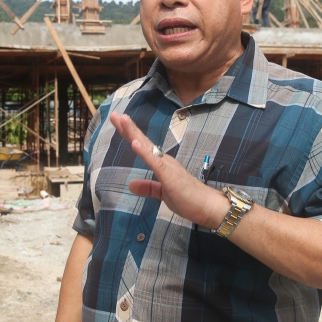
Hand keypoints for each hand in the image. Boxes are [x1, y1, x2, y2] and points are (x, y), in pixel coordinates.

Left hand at [109, 112, 227, 229]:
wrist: (207, 207)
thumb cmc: (188, 199)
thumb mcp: (162, 194)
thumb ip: (148, 188)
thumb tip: (130, 185)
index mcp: (162, 163)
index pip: (143, 146)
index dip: (129, 134)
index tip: (117, 120)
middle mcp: (164, 160)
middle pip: (143, 141)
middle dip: (127, 128)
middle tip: (114, 114)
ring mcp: (168, 166)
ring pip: (148, 147)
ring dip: (134, 133)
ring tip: (123, 120)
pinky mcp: (170, 176)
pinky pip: (155, 162)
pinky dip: (144, 152)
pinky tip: (135, 143)